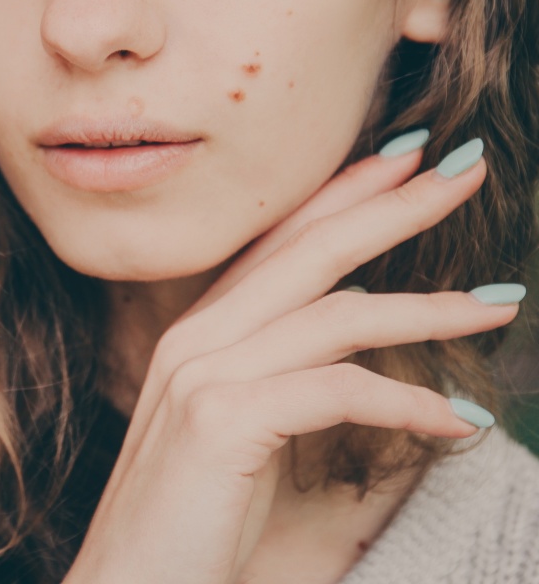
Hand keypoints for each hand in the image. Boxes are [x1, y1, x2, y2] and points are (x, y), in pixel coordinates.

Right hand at [63, 140, 517, 583]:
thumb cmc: (196, 534)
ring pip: (334, 312)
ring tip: (499, 302)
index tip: (403, 163)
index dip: (343, 195)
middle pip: (310, 249)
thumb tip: (385, 379)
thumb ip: (310, 405)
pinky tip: (457, 419)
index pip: (281, 242)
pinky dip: (405, 400)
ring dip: (427, 306)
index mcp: (201, 334)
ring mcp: (202, 372)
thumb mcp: (258, 454)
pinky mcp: (219, 419)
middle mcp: (197, 337)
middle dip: (392, 204)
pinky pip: (334, 389)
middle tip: (462, 168)